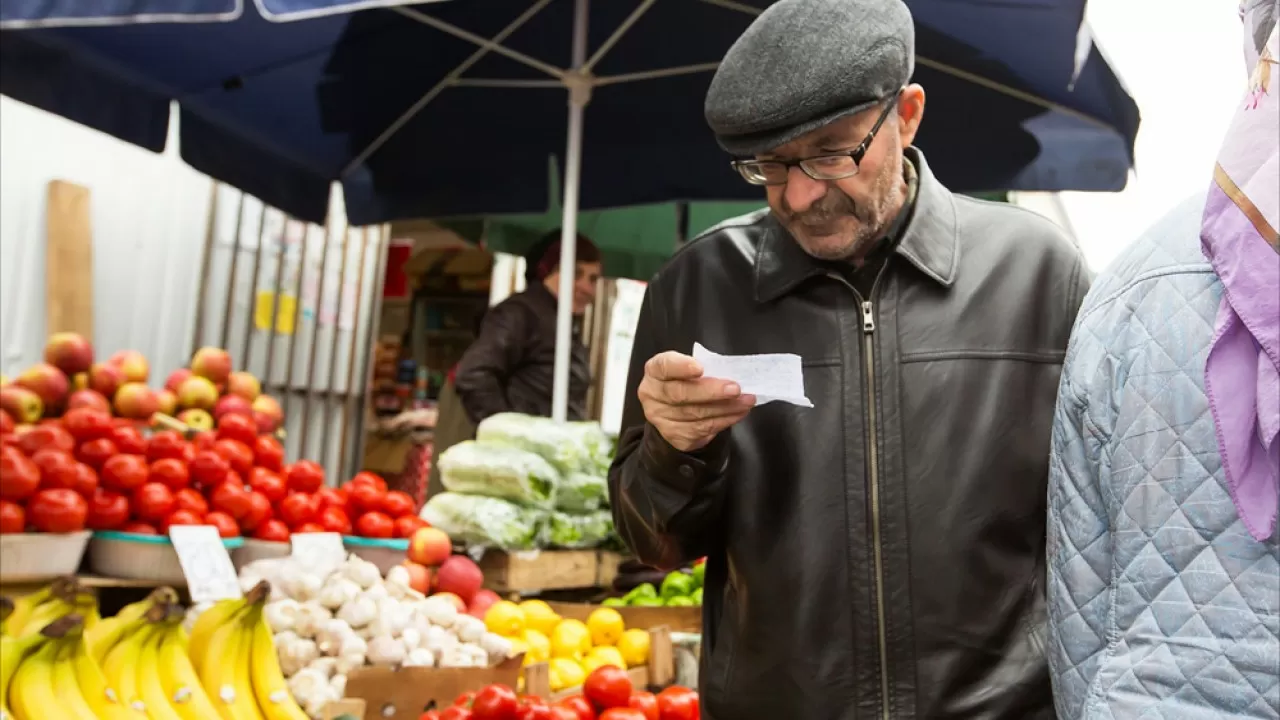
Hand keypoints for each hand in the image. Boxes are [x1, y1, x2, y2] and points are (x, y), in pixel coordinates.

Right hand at [638, 351, 754, 451]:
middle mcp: (651, 395)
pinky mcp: (675, 436)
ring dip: (725, 408)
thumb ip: (702, 368)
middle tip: (735, 389)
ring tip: (746, 401)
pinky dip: (723, 421)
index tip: (700, 368)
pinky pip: (701, 430)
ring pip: (695, 415)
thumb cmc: (686, 381)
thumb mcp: (688, 367)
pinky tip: (737, 414)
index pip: (664, 366)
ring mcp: (661, 419)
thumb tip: (729, 374)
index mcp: (655, 371)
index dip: (681, 367)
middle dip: (711, 392)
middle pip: (680, 394)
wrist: (675, 410)